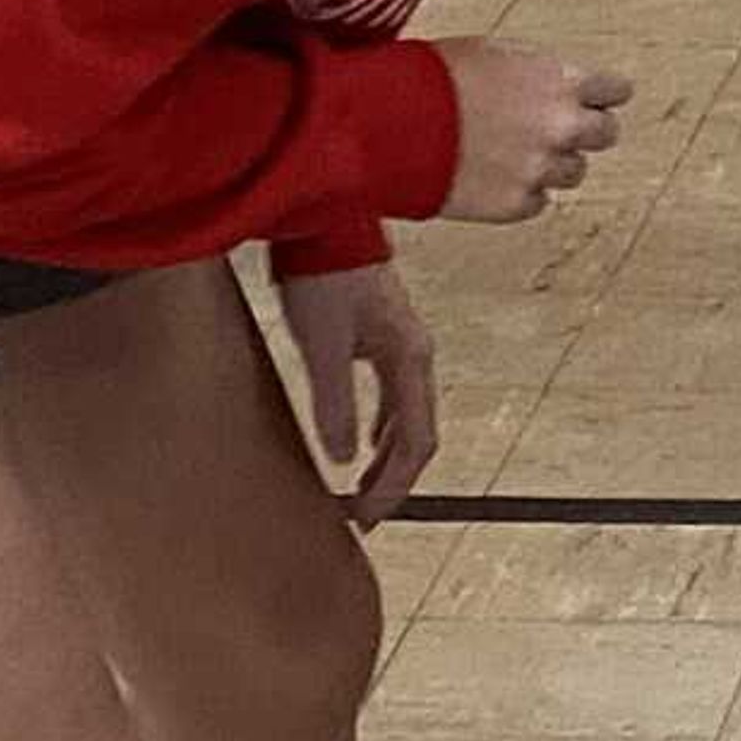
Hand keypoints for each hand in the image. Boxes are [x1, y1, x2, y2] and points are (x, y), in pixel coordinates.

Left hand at [279, 261, 438, 527]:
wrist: (323, 222)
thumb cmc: (323, 275)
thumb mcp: (321, 343)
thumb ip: (333, 401)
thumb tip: (339, 458)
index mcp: (410, 358)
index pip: (417, 441)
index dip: (394, 486)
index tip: (366, 518)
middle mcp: (414, 353)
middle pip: (419, 433)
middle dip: (395, 479)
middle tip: (365, 514)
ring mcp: (400, 344)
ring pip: (407, 416)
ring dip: (389, 457)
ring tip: (363, 488)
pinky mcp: (379, 335)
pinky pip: (392, 396)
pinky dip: (381, 429)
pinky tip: (361, 441)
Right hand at [433, 38, 629, 222]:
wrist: (393, 125)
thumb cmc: (433, 78)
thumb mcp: (493, 53)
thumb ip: (535, 72)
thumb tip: (548, 83)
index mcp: (562, 81)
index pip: (616, 91)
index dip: (602, 95)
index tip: (598, 99)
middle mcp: (562, 126)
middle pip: (606, 134)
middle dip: (585, 131)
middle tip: (558, 130)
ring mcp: (541, 168)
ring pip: (574, 172)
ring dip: (552, 163)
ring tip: (512, 153)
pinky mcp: (517, 204)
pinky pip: (538, 201)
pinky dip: (521, 192)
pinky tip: (492, 176)